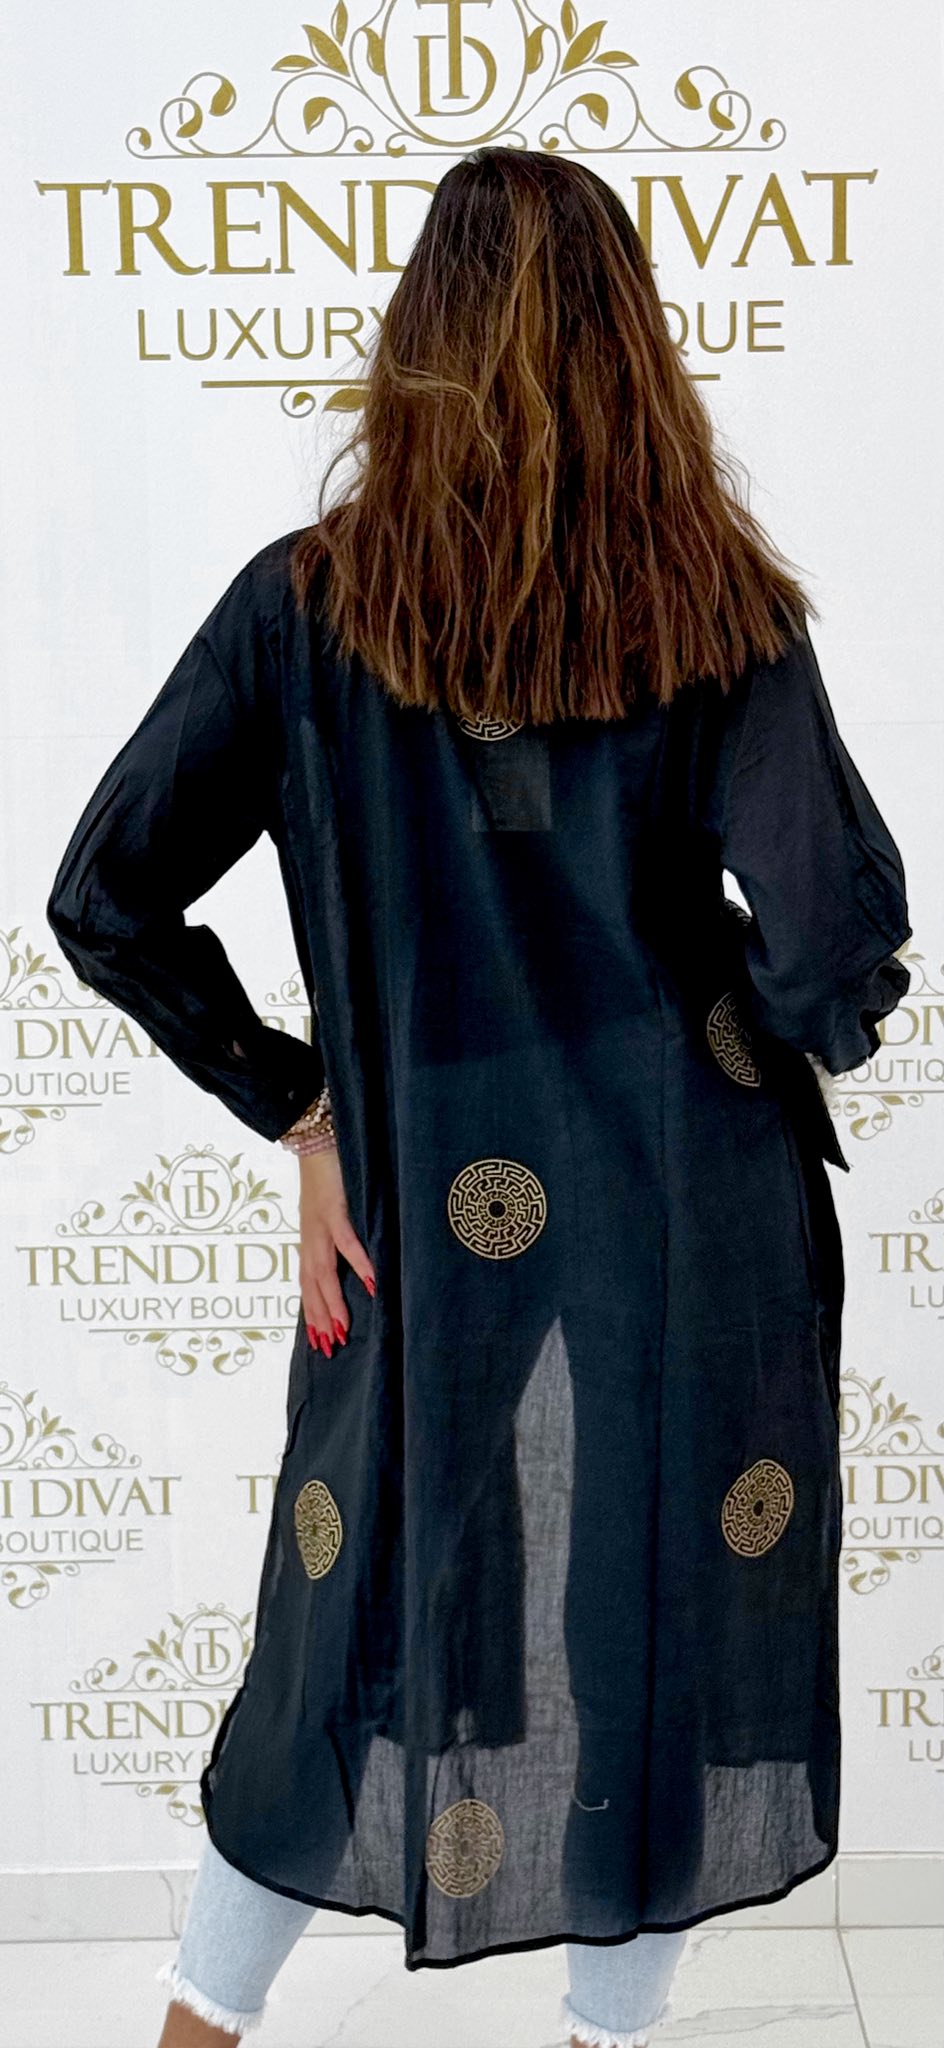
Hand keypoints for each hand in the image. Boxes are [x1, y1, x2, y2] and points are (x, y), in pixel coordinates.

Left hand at [298, 1145, 375, 1357]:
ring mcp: (320, 1225)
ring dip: (333, 1301)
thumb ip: (339, 1239)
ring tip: (344, 1327)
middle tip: (331, 1347)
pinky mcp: (334, 1209)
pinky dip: (358, 1262)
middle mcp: (311, 1238)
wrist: (315, 1140)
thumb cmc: (328, 1178)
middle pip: (312, 1287)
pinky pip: (347, 1242)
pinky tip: (370, 1282)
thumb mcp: (331, 1214)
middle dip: (321, 1319)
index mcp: (311, 1241)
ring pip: (324, 1272)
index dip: (313, 1314)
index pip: (308, 1286)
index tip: (321, 1342)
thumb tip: (359, 1267)